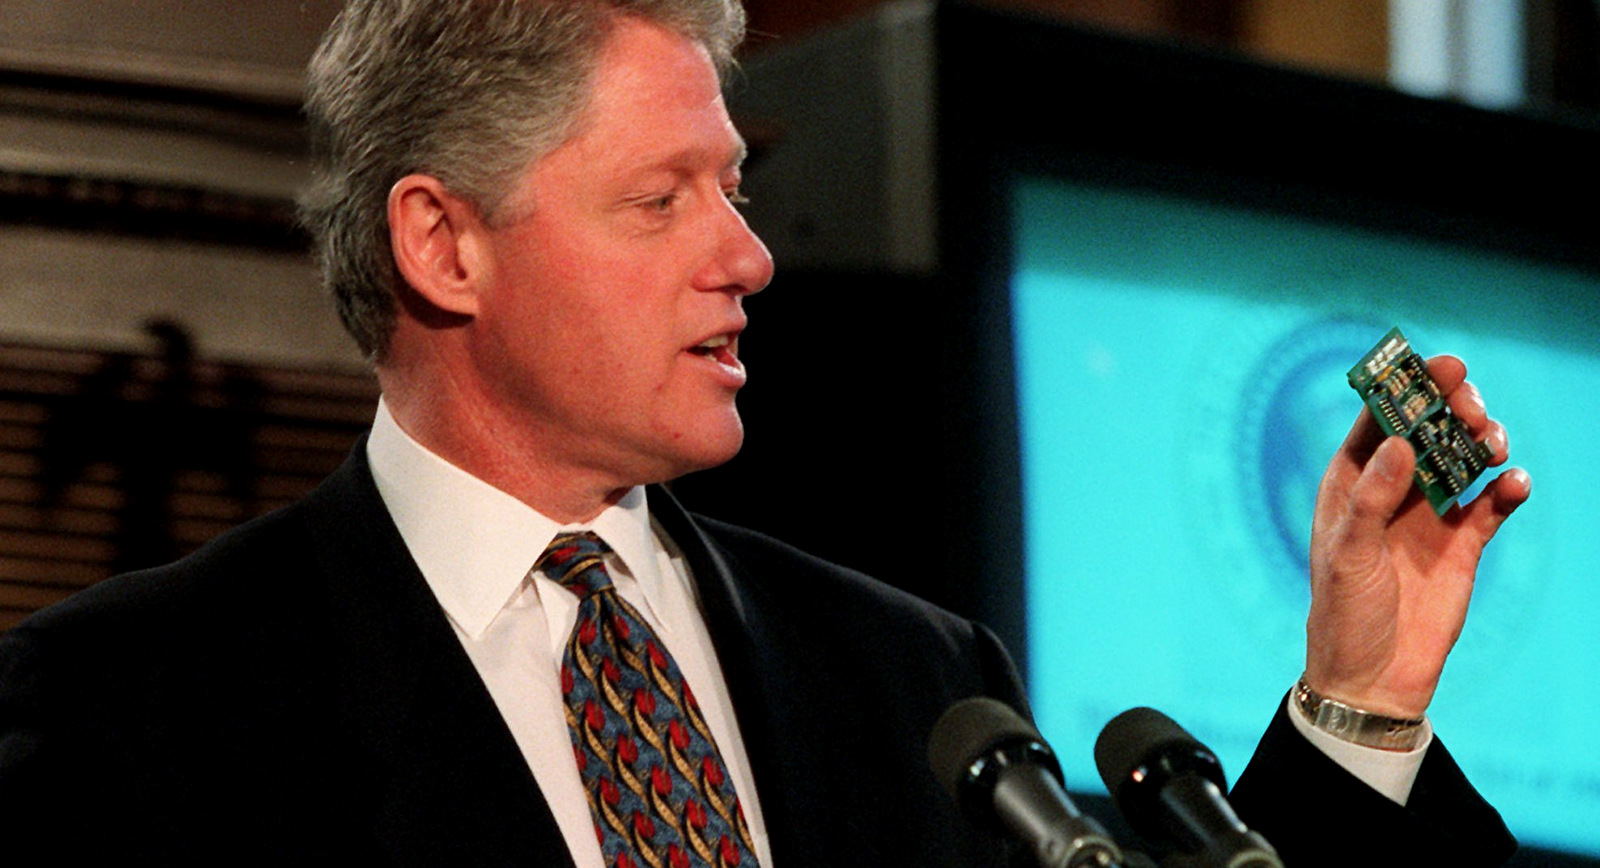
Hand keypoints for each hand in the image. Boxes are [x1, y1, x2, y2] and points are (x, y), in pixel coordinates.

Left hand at [1304, 355, 1530, 718]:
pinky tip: (1513, 484)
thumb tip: (1400, 444)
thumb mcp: (1348, 556)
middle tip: (1471, 403)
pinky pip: (1492, 503)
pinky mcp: (1464, 543)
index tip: (1437, 365)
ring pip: (1464, 459)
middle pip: (1428, 431)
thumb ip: (1372, 500)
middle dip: (1451, 408)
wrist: (1375, 677)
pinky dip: (1507, 488)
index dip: (1405, 389)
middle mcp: (1391, 491)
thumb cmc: (1344, 613)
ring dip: (1481, 441)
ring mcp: (1430, 515)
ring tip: (1492, 444)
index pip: (1378, 423)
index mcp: (1351, 484)